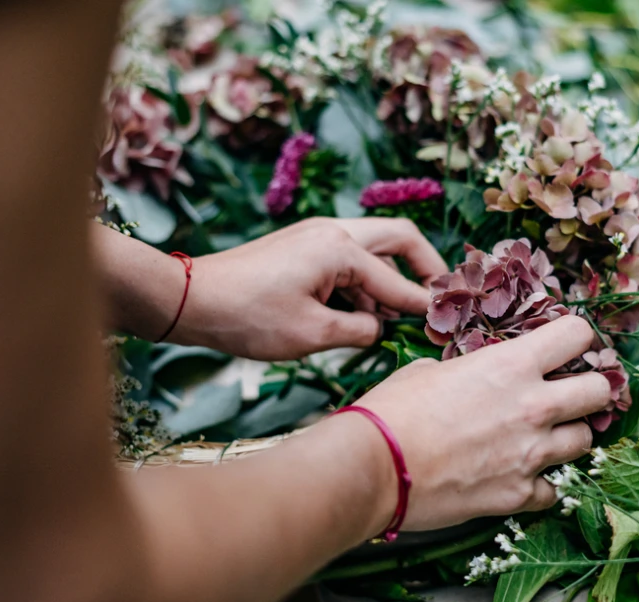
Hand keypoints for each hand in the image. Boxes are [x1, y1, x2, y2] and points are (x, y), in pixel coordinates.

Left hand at [177, 217, 448, 360]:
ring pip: (374, 248)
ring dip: (389, 279)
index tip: (446, 323)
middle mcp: (334, 231)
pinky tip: (362, 314)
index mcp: (340, 248)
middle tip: (439, 297)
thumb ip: (361, 329)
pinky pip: (348, 258)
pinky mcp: (303, 247)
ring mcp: (317, 235)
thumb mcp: (313, 333)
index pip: (397, 280)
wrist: (192, 299)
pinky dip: (363, 282)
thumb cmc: (250, 317)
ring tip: (395, 319)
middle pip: (398, 238)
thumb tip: (382, 328)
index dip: (422, 306)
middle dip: (424, 266)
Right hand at [352, 315, 612, 531]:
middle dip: (588, 389)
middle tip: (568, 393)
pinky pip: (552, 490)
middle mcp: (533, 406)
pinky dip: (541, 484)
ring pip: (585, 441)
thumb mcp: (429, 370)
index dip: (576, 338)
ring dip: (567, 437)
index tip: (566, 347)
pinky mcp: (518, 494)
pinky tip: (519, 476)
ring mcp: (530, 453)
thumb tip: (470, 376)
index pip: (578, 333)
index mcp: (511, 364)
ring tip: (542, 437)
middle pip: (599, 391)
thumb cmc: (392, 411)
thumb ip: (468, 371)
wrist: (372, 466)